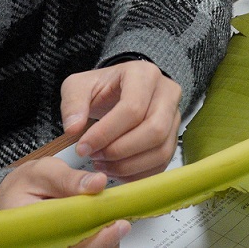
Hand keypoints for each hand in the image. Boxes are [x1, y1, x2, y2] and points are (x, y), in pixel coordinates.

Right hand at [0, 159, 128, 245]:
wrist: (9, 195)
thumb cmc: (22, 185)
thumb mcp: (42, 172)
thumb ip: (68, 179)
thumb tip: (98, 183)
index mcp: (32, 230)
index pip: (68, 242)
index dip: (95, 236)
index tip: (115, 224)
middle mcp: (44, 244)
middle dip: (103, 238)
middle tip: (121, 224)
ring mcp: (54, 246)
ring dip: (102, 239)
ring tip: (113, 223)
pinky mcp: (64, 245)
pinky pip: (83, 246)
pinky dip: (96, 238)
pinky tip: (104, 225)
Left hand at [61, 59, 181, 181]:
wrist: (119, 91)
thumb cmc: (101, 88)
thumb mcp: (78, 86)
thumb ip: (73, 104)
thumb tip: (74, 129)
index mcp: (143, 74)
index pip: (132, 108)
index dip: (106, 133)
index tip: (83, 147)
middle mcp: (167, 92)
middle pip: (154, 130)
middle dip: (120, 151)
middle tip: (95, 157)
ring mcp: (175, 116)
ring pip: (161, 150)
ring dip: (129, 166)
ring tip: (103, 166)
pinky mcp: (174, 137)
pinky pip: (162, 163)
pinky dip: (138, 174)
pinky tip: (116, 171)